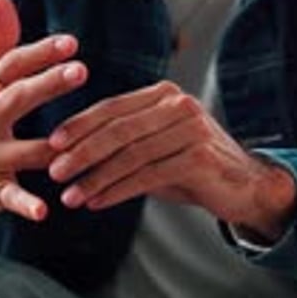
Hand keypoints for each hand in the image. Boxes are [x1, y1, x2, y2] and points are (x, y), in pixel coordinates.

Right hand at [0, 0, 87, 236]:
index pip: (8, 67)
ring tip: (80, 139)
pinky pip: (6, 197)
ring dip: (48, 148)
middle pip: (12, 100)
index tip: (72, 43)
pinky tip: (44, 210)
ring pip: (17, 151)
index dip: (39, 55)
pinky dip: (24, 204)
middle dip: (46, 86)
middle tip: (81, 72)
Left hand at [48, 81, 296, 241]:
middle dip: (81, 152)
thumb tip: (67, 155)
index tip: (52, 144)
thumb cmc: (191, 167)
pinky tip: (96, 202)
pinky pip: (147, 176)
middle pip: (118, 129)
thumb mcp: (154, 148)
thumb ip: (121, 144)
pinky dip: (117, 191)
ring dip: (95, 177)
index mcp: (163, 94)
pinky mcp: (198, 158)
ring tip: (70, 196)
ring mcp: (191, 130)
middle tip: (54, 172)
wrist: (245, 186)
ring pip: (130, 155)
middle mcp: (178, 105)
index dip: (79, 125)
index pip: (112, 107)